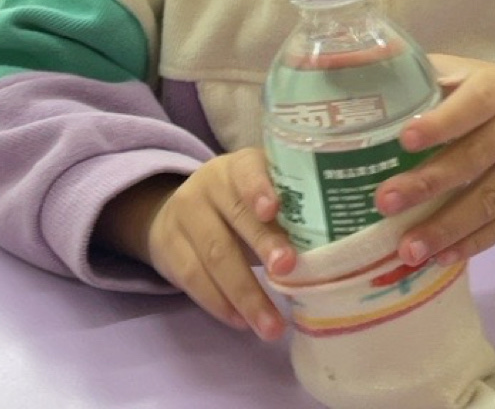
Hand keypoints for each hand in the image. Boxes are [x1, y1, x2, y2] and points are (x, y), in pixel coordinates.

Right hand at [94, 149, 296, 339]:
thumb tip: (326, 250)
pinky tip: (241, 321)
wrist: (180, 210)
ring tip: (271, 326)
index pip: (248, 171)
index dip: (259, 188)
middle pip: (236, 217)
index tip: (273, 209)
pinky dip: (220, 304)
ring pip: (215, 256)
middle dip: (263, 245)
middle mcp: (209, 185)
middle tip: (287, 270)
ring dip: (246, 295)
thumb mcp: (261, 195)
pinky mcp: (168, 248)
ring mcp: (184, 215)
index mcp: (239, 167)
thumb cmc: (240, 203)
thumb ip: (287, 211)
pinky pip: (194, 279)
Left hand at [374, 55, 494, 266]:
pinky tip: (442, 257)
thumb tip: (350, 70)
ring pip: (492, 199)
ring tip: (408, 249)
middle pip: (477, 158)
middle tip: (385, 202)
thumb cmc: (491, 92)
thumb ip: (421, 74)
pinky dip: (474, 243)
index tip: (404, 140)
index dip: (441, 122)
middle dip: (429, 183)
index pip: (472, 104)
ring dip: (448, 227)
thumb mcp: (464, 71)